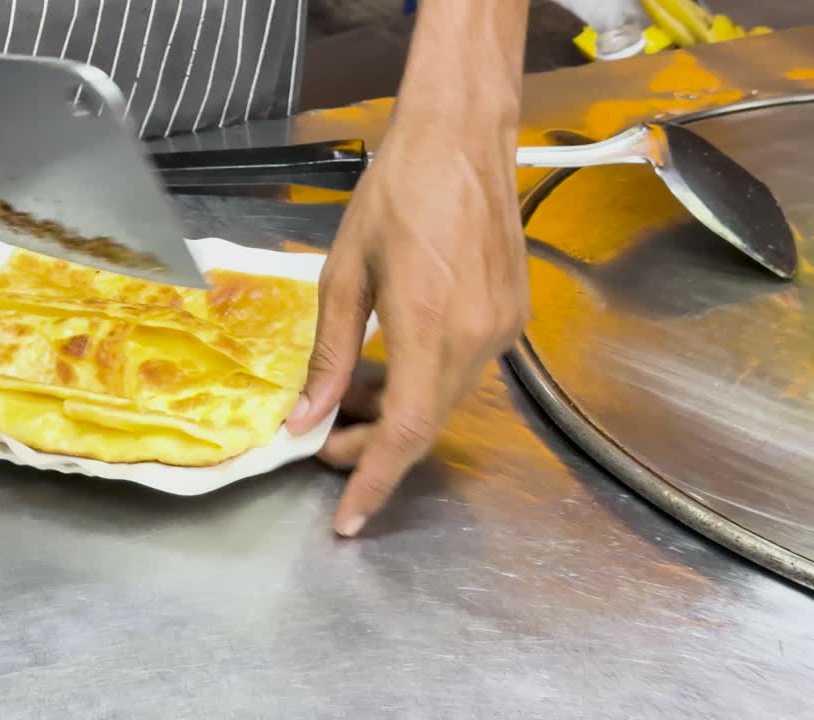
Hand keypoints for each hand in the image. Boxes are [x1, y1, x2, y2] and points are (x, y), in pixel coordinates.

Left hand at [286, 107, 528, 537]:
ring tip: (347, 402)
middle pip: (425, 425)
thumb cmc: (393, 193)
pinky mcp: (513, 316)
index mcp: (428, 327)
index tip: (347, 520)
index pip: (405, 433)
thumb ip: (328, 354)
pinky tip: (388, 368)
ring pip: (445, 401)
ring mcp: (503, 329)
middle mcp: (477, 338)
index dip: (373, 482)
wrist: (462, 136)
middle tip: (324, 444)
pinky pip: (462, 371)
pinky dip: (422, 384)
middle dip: (373, 448)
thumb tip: (306, 418)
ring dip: (396, 414)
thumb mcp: (343, 273)